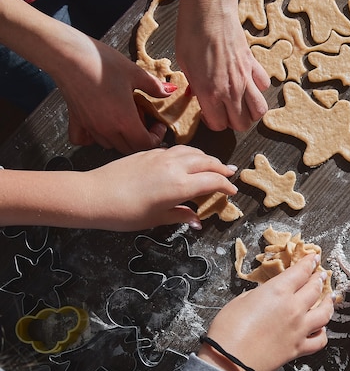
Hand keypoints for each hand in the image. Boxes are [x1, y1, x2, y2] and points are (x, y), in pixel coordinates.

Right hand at [52, 36, 173, 153]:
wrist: (67, 55)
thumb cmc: (100, 62)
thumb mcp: (134, 72)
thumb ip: (154, 86)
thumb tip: (169, 91)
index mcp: (125, 120)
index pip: (145, 144)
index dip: (156, 137)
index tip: (157, 125)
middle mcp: (107, 129)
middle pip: (129, 148)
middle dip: (141, 138)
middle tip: (142, 118)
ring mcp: (91, 127)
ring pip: (111, 145)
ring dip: (121, 137)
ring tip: (123, 117)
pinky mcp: (76, 120)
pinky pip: (84, 140)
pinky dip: (93, 138)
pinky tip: (99, 125)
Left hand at [83, 145, 237, 229]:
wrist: (94, 195)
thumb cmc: (126, 213)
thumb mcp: (157, 218)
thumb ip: (181, 215)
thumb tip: (197, 220)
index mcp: (181, 185)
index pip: (213, 180)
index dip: (226, 186)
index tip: (232, 191)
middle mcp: (175, 166)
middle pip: (207, 161)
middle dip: (221, 168)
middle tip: (230, 173)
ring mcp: (161, 156)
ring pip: (192, 151)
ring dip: (206, 158)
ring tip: (213, 164)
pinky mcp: (149, 152)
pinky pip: (177, 149)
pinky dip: (189, 154)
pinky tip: (187, 160)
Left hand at [175, 0, 269, 132]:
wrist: (210, 9)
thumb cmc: (191, 34)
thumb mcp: (184, 65)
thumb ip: (195, 87)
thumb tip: (200, 97)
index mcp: (210, 93)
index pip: (219, 125)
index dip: (212, 122)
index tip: (208, 113)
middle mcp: (231, 90)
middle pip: (241, 124)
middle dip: (232, 121)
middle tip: (223, 110)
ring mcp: (245, 78)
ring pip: (258, 111)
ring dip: (250, 112)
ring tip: (240, 104)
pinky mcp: (253, 65)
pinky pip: (263, 86)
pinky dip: (258, 89)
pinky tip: (248, 83)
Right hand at [199, 254, 334, 370]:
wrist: (229, 361)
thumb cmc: (228, 330)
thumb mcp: (241, 300)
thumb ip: (261, 294)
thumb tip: (268, 294)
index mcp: (278, 291)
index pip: (300, 271)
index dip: (309, 262)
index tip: (313, 258)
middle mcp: (293, 308)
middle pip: (315, 288)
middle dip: (319, 278)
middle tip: (321, 274)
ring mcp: (299, 329)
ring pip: (324, 312)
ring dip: (328, 302)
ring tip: (329, 297)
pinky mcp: (299, 348)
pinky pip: (319, 340)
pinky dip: (323, 332)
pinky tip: (321, 328)